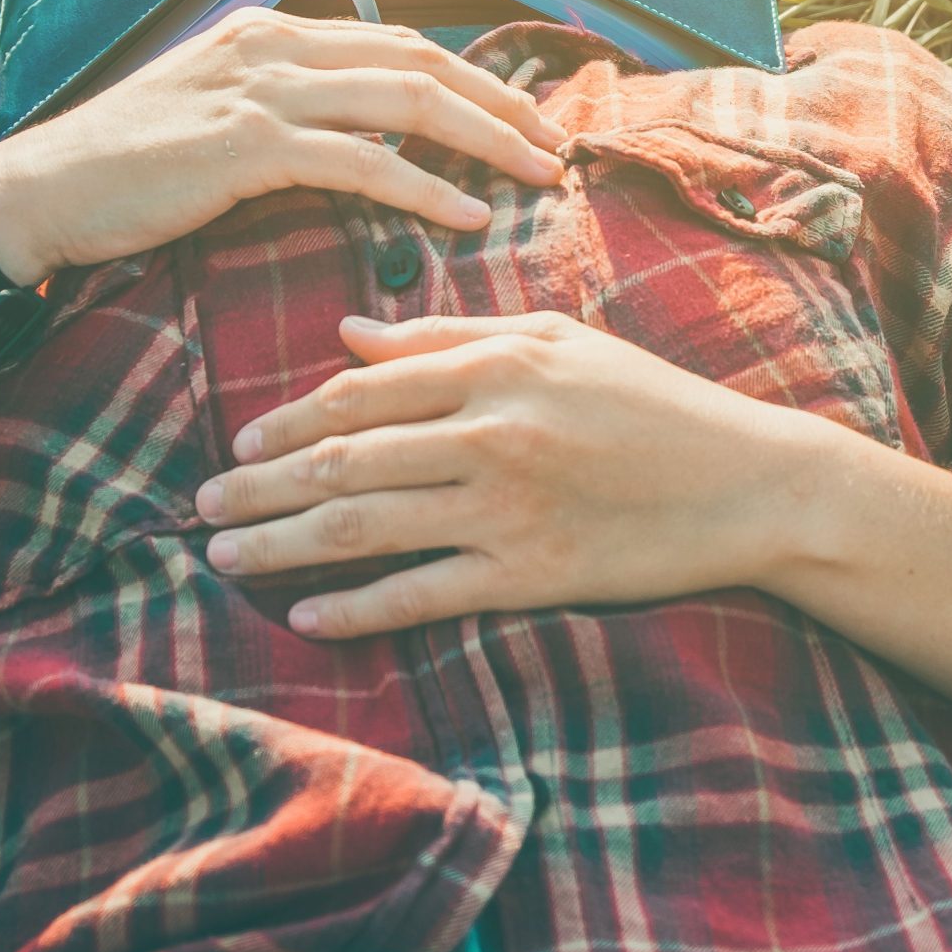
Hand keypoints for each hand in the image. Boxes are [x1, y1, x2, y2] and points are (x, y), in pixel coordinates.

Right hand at [0, 7, 567, 282]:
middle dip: (502, 102)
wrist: (41, 194)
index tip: (525, 113)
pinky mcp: (247, 146)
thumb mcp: (215, 110)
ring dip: (487, 140)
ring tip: (538, 175)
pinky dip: (426, 189)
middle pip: (423, 63)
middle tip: (555, 141)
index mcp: (274, 32)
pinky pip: (363, 164)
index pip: (402, 44)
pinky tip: (468, 215)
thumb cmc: (128, 166)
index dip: (474, 77)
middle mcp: (275, 46)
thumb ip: (287, 105)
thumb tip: (362, 130)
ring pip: (409, 104)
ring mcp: (262, 90)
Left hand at [190, 312, 840, 636]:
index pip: (361, 391)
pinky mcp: (532, 571)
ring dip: (283, 545)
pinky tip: (310, 617)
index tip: (239, 443)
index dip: (288, 420)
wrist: (750, 479)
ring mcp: (510, 505)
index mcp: (497, 365)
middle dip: (259, 487)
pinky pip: (422, 591)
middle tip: (201, 508)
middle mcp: (492, 431)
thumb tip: (349, 334)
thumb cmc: (655, 402)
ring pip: (366, 523)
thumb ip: (452, 337)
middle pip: (343, 458)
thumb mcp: (559, 342)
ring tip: (226, 560)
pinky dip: (357, 608)